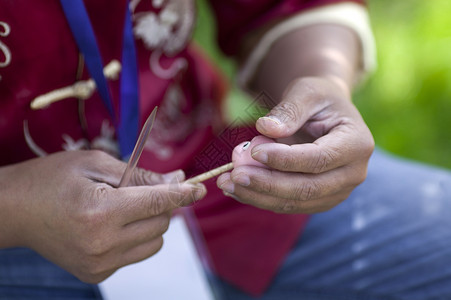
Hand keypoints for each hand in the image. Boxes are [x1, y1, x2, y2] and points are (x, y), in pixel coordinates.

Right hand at [0, 150, 204, 282]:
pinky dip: (135, 238)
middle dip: (162, 204)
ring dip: (152, 222)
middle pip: (161, 224)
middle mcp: (103, 244)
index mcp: (101, 212)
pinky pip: (136, 254)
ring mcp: (100, 264)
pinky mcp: (96, 274)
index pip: (158, 203)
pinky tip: (112, 225)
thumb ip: (140, 175)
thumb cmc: (52, 178)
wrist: (15, 211)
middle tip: (145, 190)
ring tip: (125, 208)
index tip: (199, 188)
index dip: (183, 194)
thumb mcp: (95, 163)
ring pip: (154, 242)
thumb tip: (177, 181)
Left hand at [217, 76, 373, 213]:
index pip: (319, 159)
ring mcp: (338, 191)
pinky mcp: (320, 199)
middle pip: (307, 188)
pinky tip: (237, 188)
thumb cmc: (317, 98)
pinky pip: (289, 204)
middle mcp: (354, 173)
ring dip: (258, 195)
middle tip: (233, 176)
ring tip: (226, 183)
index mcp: (357, 144)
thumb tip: (266, 128)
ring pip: (295, 202)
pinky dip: (261, 198)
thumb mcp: (306, 91)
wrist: (325, 113)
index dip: (284, 159)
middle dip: (266, 184)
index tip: (253, 153)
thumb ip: (289, 109)